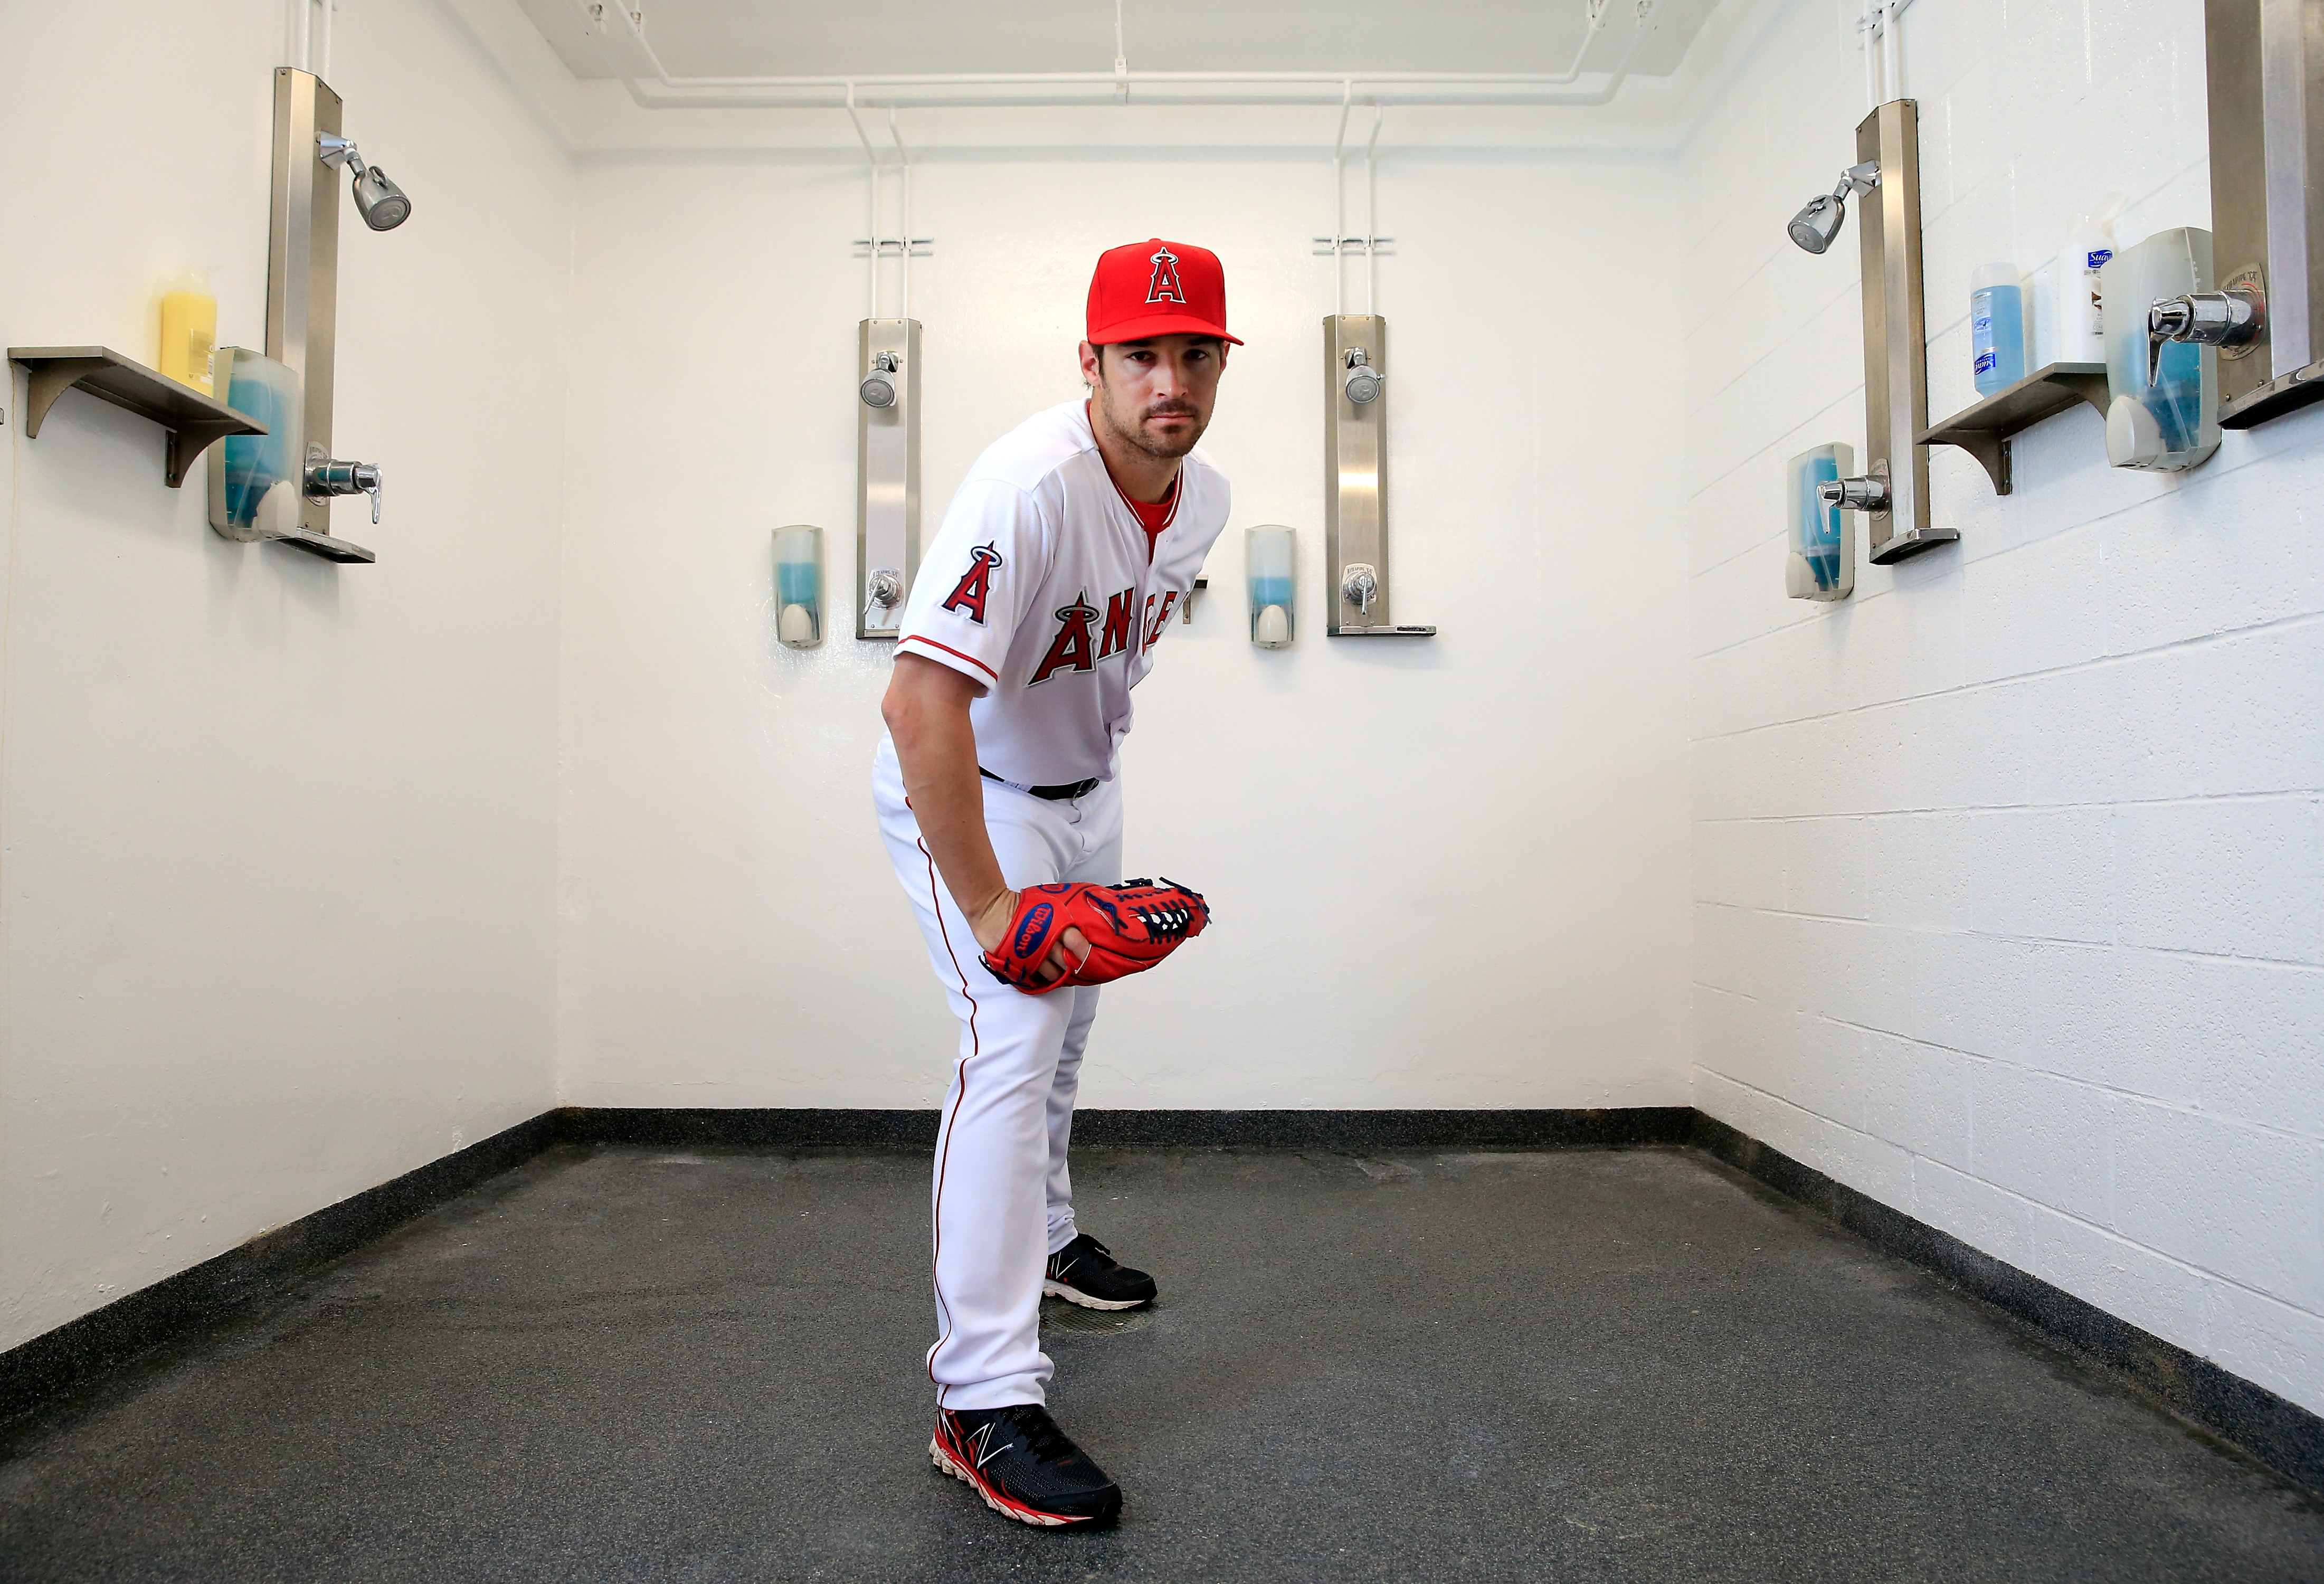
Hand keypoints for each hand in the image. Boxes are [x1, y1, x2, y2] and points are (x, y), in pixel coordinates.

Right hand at [968, 888, 1088, 989]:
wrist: (991, 909)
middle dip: (1072, 966)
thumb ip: (1063, 915)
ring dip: (1057, 974)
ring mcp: (1034, 956)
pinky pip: (1037, 978)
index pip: (1078, 943)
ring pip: (1054, 974)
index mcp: (1056, 924)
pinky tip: (1042, 973)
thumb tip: (1078, 921)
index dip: (1085, 953)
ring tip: (1056, 969)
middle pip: (1067, 963)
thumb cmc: (1019, 904)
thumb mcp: (1047, 902)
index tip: (1089, 957)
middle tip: (1074, 965)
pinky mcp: (1021, 965)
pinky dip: (1042, 978)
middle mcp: (1047, 942)